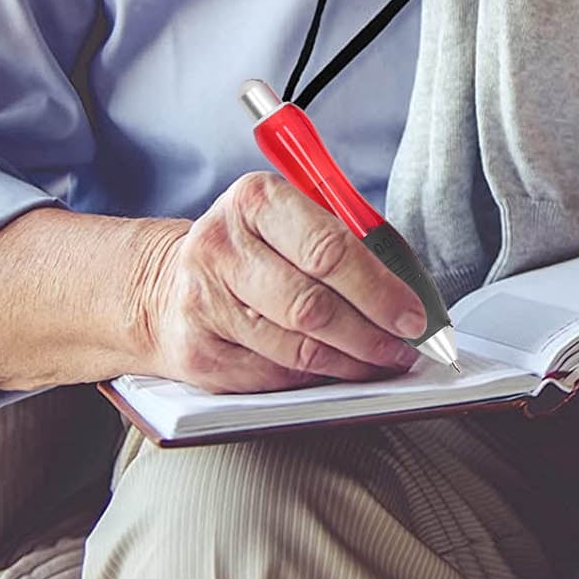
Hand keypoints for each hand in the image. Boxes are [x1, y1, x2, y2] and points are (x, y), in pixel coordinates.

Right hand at [132, 171, 428, 392]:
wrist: (164, 283)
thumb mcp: (292, 217)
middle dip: (372, 333)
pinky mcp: (198, 353)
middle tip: (407, 346)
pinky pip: (275, 376)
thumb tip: (409, 286)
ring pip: (297, 348)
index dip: (379, 288)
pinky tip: (340, 369)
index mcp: (255, 200)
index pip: (328, 248)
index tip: (414, 313)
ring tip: (383, 360)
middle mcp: (222, 248)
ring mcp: (204, 304)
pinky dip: (317, 377)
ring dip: (352, 362)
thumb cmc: (253, 247)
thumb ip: (346, 239)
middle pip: (313, 305)